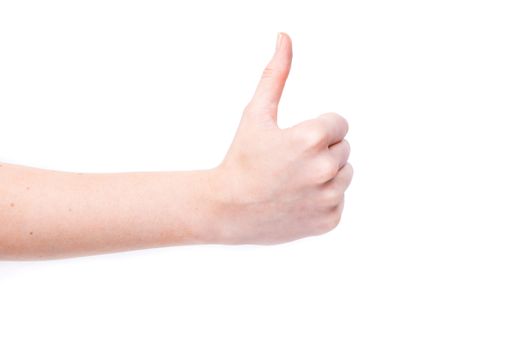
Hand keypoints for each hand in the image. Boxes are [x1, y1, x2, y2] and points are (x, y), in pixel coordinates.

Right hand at [212, 33, 352, 243]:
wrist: (227, 209)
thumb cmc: (241, 160)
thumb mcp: (256, 114)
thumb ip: (275, 75)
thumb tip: (285, 39)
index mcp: (312, 138)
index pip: (339, 123)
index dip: (316, 129)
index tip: (294, 141)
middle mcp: (325, 169)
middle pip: (343, 148)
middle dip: (321, 150)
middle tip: (290, 162)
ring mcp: (329, 198)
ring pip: (345, 173)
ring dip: (326, 174)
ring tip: (294, 180)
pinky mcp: (329, 220)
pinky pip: (339, 199)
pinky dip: (322, 199)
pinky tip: (297, 200)